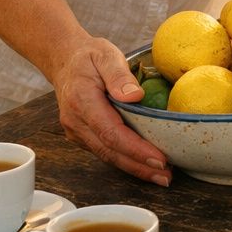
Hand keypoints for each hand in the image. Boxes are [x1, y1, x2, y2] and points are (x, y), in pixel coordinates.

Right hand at [48, 36, 170, 185]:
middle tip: (167, 176)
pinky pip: (105, 151)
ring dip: (135, 168)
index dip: (136, 149)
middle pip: (110, 151)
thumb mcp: (105, 55)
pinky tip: (146, 165)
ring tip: (163, 176)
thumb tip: (135, 96)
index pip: (111, 132)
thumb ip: (119, 75)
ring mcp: (77, 131)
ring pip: (107, 156)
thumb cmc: (89, 57)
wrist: (65, 61)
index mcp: (82, 101)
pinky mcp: (82, 136)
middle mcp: (76, 121)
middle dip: (139, 166)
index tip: (159, 158)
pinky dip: (126, 160)